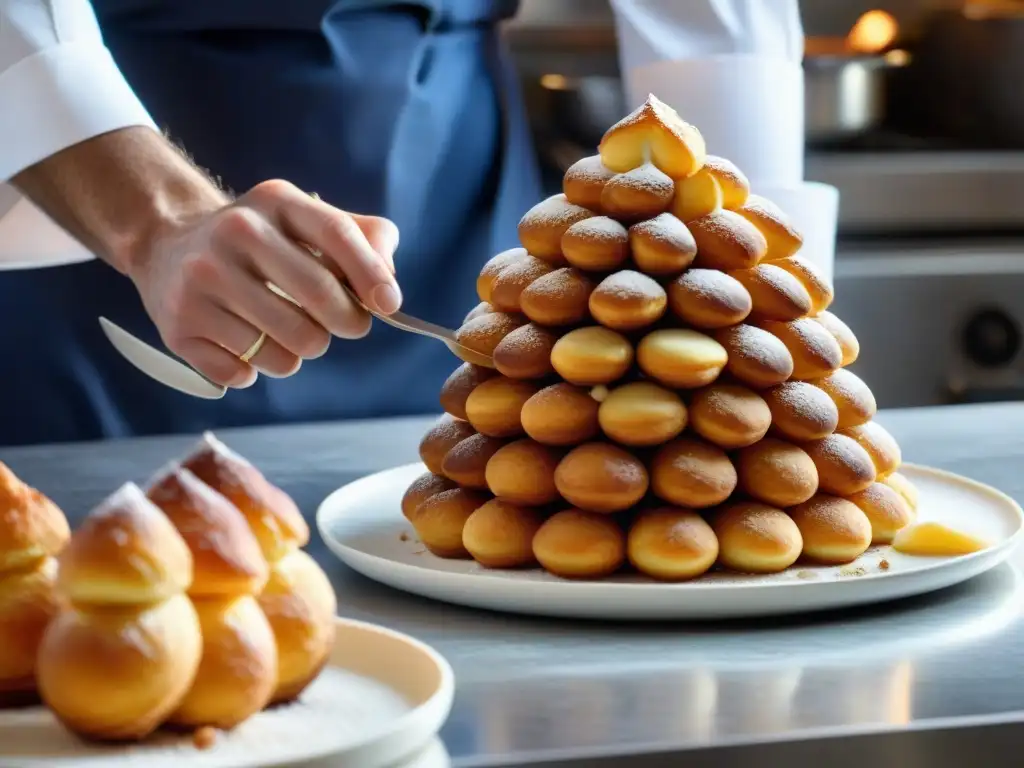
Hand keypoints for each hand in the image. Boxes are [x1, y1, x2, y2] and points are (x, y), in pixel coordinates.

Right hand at [126, 180, 400, 387]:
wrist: (167, 246)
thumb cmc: (261, 242)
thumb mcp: (306, 220)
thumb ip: (363, 238)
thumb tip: (388, 286)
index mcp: (274, 201)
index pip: (336, 235)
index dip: (371, 274)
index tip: (390, 305)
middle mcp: (234, 233)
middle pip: (319, 298)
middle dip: (347, 323)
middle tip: (346, 325)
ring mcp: (201, 280)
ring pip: (288, 348)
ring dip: (302, 351)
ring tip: (290, 331)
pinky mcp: (179, 326)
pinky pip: (246, 372)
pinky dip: (259, 368)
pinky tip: (248, 343)